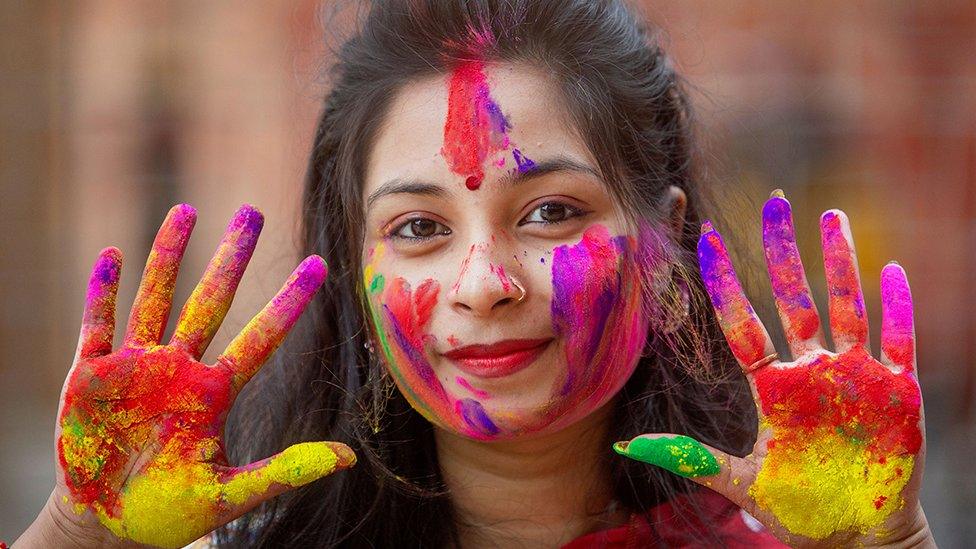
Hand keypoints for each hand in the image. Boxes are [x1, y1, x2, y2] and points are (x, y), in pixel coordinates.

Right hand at [47, 204, 354, 547]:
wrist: (107, 526)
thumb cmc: (169, 512)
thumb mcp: (230, 495)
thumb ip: (285, 471)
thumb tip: (348, 457)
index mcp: (214, 393)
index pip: (261, 338)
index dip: (289, 303)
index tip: (320, 265)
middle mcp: (179, 369)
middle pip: (210, 301)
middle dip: (230, 257)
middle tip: (252, 212)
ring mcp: (135, 367)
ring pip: (156, 300)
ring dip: (167, 257)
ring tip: (186, 210)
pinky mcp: (89, 376)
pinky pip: (96, 325)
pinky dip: (102, 292)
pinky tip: (114, 255)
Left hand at [614, 191, 930, 545]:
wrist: (856, 538)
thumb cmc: (799, 511)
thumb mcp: (741, 483)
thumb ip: (691, 457)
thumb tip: (625, 446)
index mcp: (771, 388)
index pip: (743, 325)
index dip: (725, 285)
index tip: (705, 241)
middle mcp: (810, 372)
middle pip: (794, 300)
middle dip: (782, 253)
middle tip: (771, 205)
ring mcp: (853, 376)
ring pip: (844, 307)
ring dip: (838, 263)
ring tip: (827, 216)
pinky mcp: (896, 391)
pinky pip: (898, 341)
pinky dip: (896, 307)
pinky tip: (890, 270)